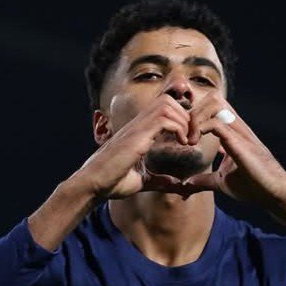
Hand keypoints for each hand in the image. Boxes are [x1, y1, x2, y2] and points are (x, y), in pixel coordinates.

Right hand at [78, 94, 193, 198]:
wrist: (94, 185)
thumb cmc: (112, 182)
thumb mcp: (142, 180)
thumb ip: (158, 180)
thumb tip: (175, 183)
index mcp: (138, 131)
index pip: (163, 108)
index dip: (180, 119)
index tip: (187, 139)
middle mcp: (137, 125)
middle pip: (167, 100)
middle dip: (185, 116)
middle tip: (191, 138)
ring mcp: (136, 128)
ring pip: (167, 105)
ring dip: (183, 121)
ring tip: (188, 141)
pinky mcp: (137, 137)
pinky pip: (164, 119)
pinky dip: (179, 128)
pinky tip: (182, 143)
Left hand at [182, 93, 285, 208]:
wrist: (274, 194)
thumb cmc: (253, 187)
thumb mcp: (221, 182)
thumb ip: (203, 180)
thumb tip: (186, 184)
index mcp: (232, 132)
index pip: (212, 107)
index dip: (194, 116)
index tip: (184, 136)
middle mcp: (237, 127)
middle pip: (213, 97)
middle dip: (194, 112)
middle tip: (185, 134)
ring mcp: (240, 133)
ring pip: (215, 103)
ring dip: (196, 118)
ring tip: (189, 140)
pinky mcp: (240, 143)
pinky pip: (218, 123)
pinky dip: (201, 128)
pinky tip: (193, 144)